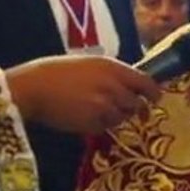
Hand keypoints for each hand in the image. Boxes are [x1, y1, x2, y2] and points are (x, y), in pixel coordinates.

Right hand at [5, 55, 160, 133]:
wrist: (33, 87)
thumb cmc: (56, 71)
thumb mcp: (88, 63)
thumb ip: (111, 74)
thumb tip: (130, 84)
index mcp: (112, 67)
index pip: (145, 82)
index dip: (153, 92)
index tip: (156, 98)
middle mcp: (113, 86)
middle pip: (136, 104)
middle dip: (134, 108)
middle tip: (127, 110)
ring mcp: (104, 106)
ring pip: (121, 117)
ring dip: (115, 116)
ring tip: (95, 108)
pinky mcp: (93, 123)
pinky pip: (105, 127)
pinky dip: (99, 124)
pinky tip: (83, 115)